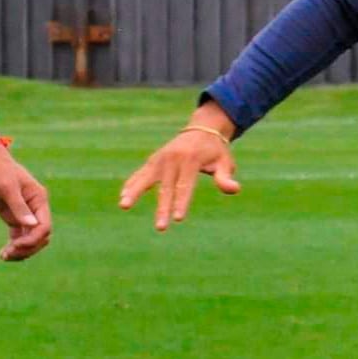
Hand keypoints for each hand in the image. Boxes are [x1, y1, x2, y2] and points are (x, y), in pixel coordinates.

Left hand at [0, 146, 51, 261]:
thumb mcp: (6, 188)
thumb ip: (19, 207)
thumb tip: (32, 226)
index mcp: (39, 200)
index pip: (44, 226)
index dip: (33, 239)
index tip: (16, 245)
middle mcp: (36, 209)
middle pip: (40, 236)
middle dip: (27, 248)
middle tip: (8, 254)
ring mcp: (25, 214)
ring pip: (30, 239)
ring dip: (21, 250)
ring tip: (4, 256)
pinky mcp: (14, 216)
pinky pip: (19, 236)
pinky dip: (14, 246)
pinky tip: (3, 253)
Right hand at [118, 103, 242, 231]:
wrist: (202, 130)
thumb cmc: (216, 152)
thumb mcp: (225, 162)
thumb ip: (225, 177)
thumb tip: (234, 189)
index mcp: (191, 160)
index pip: (185, 186)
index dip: (182, 203)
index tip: (178, 218)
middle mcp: (172, 159)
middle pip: (166, 188)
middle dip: (163, 209)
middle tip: (161, 228)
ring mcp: (160, 159)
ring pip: (145, 178)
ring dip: (134, 192)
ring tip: (123, 206)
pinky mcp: (153, 161)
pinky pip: (139, 174)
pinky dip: (131, 184)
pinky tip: (123, 197)